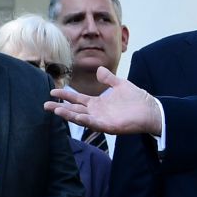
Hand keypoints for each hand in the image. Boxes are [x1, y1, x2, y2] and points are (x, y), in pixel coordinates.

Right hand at [46, 67, 161, 135]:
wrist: (151, 110)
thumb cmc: (137, 99)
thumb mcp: (121, 85)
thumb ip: (109, 78)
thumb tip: (99, 69)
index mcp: (98, 103)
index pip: (77, 99)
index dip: (65, 95)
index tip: (52, 91)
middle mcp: (97, 112)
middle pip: (74, 109)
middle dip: (60, 107)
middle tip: (45, 104)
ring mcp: (102, 120)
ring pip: (81, 118)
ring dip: (68, 114)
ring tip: (55, 110)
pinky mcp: (109, 127)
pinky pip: (94, 124)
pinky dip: (84, 121)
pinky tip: (75, 117)